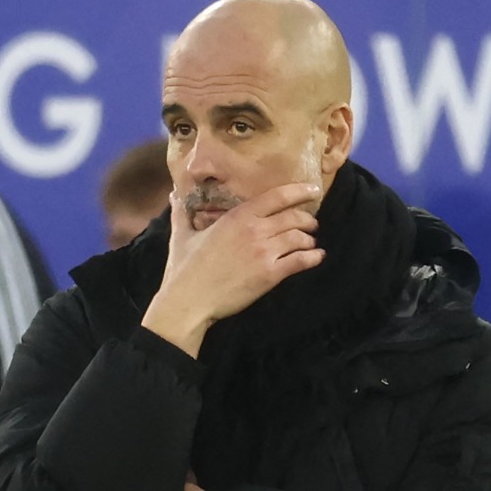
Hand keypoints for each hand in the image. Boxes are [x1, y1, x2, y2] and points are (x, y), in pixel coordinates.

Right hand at [140, 182, 324, 356]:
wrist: (188, 300)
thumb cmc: (183, 268)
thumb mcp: (181, 235)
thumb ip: (181, 212)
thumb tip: (173, 195)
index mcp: (237, 216)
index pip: (277, 196)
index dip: (299, 191)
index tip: (313, 189)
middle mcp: (255, 230)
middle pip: (294, 217)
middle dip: (307, 219)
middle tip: (311, 224)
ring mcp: (264, 252)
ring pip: (300, 238)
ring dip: (309, 240)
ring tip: (310, 243)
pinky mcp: (270, 275)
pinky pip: (300, 261)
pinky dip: (313, 258)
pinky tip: (317, 258)